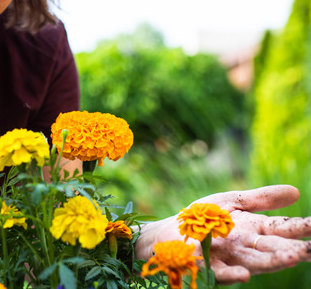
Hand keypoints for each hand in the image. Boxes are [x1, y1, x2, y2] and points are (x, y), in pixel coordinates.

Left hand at [136, 185, 310, 284]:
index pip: (283, 227)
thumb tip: (296, 191)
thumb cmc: (202, 218)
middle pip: (274, 247)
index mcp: (253, 228)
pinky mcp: (206, 266)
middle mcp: (244, 245)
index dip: (303, 227)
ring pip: (255, 262)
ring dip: (274, 261)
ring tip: (294, 257)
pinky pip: (220, 273)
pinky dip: (232, 274)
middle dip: (296, 249)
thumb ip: (261, 199)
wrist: (168, 232)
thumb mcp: (232, 202)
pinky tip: (245, 275)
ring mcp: (227, 257)